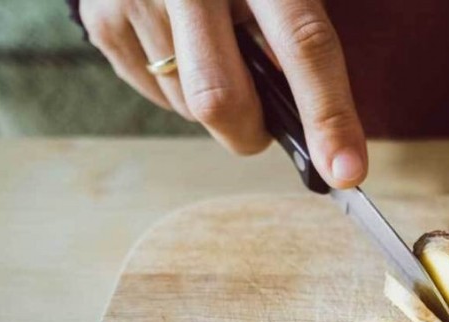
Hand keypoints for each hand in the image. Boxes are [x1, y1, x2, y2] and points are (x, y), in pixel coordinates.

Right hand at [81, 0, 366, 186]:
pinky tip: (185, 48)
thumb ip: (299, 39)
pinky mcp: (103, 22)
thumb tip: (316, 130)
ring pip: (190, 107)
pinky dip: (183, 91)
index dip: (328, 114)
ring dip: (218, 108)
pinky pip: (157, 96)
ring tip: (217, 54)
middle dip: (251, 133)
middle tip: (265, 126)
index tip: (345, 171)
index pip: (303, 45)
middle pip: (221, 99)